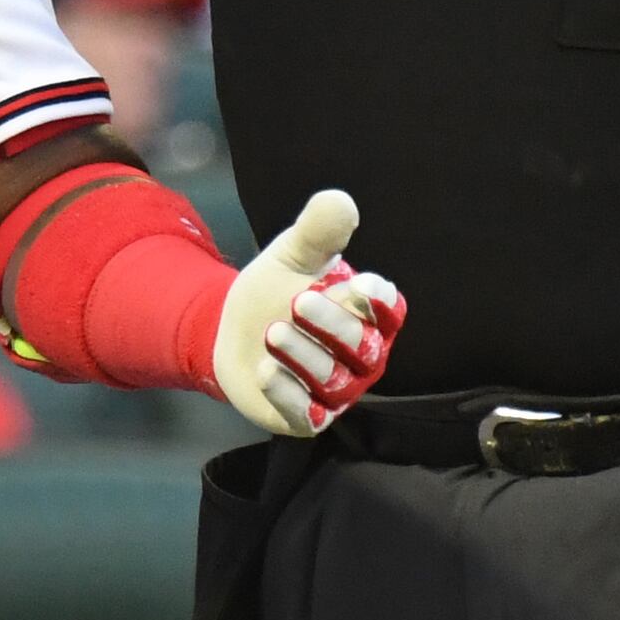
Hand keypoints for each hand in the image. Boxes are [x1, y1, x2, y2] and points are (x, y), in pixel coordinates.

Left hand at [211, 191, 406, 438]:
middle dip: (333, 323)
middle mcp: (362, 358)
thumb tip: (340, 201)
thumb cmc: (276, 290)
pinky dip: (287, 393)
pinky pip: (305, 413)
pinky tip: (266, 370)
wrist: (231, 332)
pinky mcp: (308, 418)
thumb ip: (317, 232)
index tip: (361, 283)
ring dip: (303, 355)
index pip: (389, 313)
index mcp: (370, 316)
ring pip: (333, 379)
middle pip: (362, 347)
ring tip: (272, 332)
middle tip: (298, 300)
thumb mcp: (293, 255)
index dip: (378, 302)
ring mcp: (337, 392)